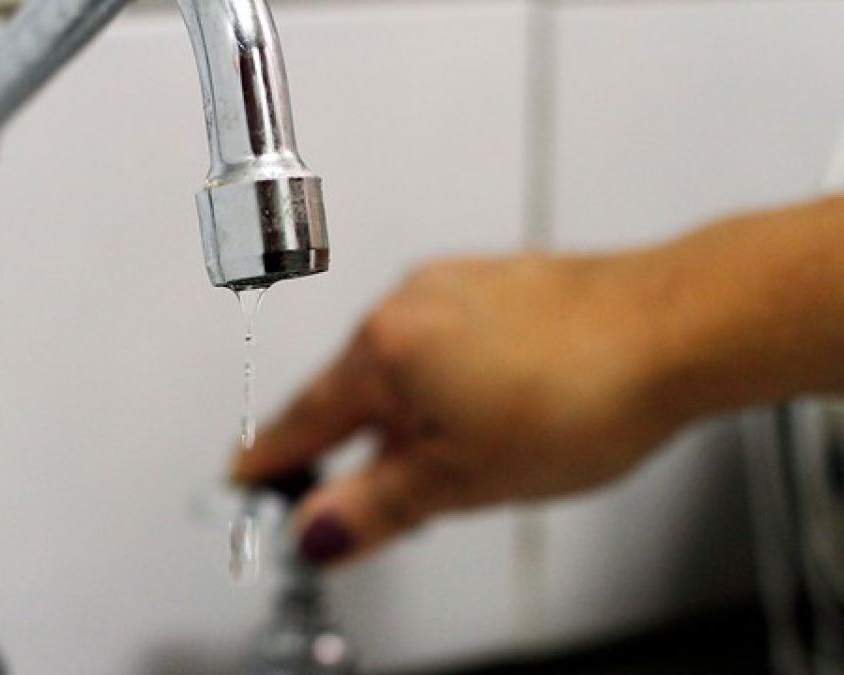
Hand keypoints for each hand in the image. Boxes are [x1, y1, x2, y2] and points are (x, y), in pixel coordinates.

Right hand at [233, 253, 683, 566]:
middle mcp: (407, 304)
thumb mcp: (463, 480)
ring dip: (405, 415)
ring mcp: (452, 286)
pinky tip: (485, 409)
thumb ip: (378, 506)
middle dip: (354, 445)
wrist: (676, 328)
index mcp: (383, 351)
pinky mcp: (493, 282)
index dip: (271, 459)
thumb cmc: (583, 391)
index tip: (245, 478)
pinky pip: (440, 339)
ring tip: (453, 460)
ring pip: (400, 366)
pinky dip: (442, 381)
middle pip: (350, 390)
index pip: (303, 418)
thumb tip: (318, 532)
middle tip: (362, 497)